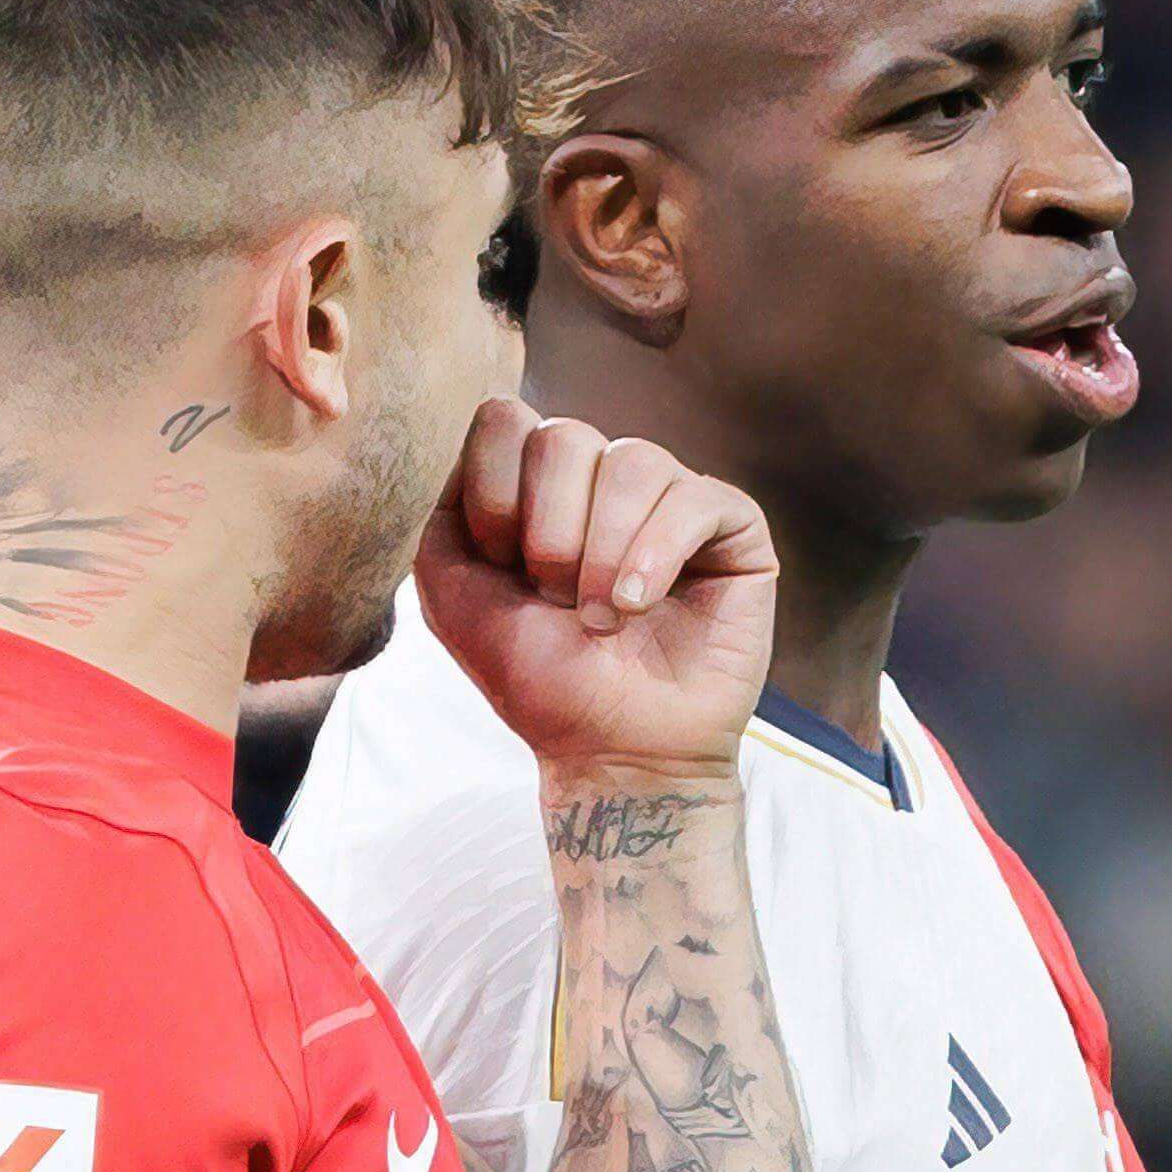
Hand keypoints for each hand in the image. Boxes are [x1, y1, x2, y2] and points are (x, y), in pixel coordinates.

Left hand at [417, 397, 776, 777]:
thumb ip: (439, 509)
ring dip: (602, 551)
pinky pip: (695, 499)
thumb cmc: (538, 680)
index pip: (506, 421)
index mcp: (538, 486)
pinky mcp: (732, 529)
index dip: (493, 494)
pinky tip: (639, 603)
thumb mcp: (450, 593)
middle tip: (554, 600)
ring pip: (632, 461)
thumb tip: (479, 432)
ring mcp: (669, 500)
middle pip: (564, 435)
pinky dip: (657, 553)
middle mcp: (603, 481)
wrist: (611, 751)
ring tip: (600, 618)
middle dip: (548, 531)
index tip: (500, 567)